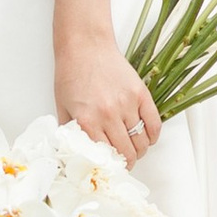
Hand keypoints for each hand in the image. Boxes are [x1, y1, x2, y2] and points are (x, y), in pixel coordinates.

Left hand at [57, 25, 160, 159]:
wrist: (85, 46)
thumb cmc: (72, 73)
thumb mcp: (62, 107)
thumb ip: (70, 132)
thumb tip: (76, 152)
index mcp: (87, 121)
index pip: (105, 157)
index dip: (111, 168)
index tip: (112, 170)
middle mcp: (109, 114)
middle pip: (127, 153)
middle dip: (127, 163)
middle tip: (125, 163)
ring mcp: (127, 104)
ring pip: (142, 141)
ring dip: (140, 151)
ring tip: (135, 151)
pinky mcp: (140, 93)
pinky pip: (154, 123)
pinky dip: (152, 136)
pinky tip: (147, 138)